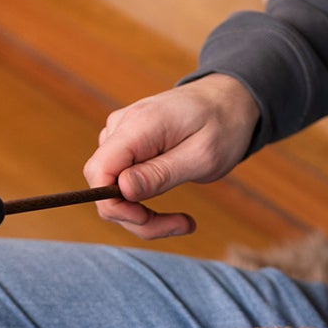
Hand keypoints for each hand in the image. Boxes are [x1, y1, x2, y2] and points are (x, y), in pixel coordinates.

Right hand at [82, 74, 260, 239]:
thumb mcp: (202, 156)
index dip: (114, 204)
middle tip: (179, 226)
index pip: (99, 171)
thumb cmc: (222, 126)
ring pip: (112, 190)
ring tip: (183, 221)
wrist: (228, 100)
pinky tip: (173, 210)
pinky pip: (122, 183)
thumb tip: (122, 189)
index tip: (148, 218)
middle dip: (135, 217)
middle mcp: (121, 127)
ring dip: (142, 216)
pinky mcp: (126, 146)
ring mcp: (121, 135)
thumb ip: (161, 173)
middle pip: (103, 186)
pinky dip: (143, 203)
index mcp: (139, 125)